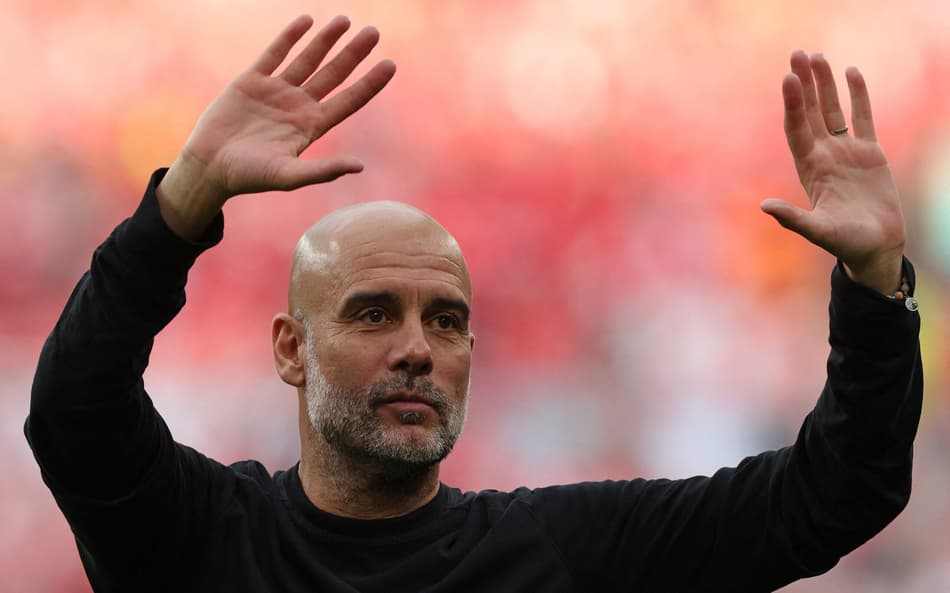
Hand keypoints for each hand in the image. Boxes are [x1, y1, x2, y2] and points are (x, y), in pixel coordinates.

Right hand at [157, 15, 395, 239]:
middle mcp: (298, 106)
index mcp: (312, 126)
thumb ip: (323, 170)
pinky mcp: (251, 81)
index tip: (390, 64)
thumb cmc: (249, 177)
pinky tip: (306, 21)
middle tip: (375, 32)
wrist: (209, 167)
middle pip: (334, 74)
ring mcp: (276, 91)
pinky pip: (274, 54)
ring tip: (344, 20)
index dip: (370, 83)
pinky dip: (289, 37)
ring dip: (326, 40)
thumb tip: (360, 166)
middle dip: (353, 53)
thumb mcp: (288, 176)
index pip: (349, 100)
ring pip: (307, 59)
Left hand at [760, 51, 905, 295]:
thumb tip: (764, 207)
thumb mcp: (818, 231)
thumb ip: (793, 219)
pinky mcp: (869, 152)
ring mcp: (845, 152)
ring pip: (832, 110)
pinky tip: (852, 72)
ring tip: (817, 56)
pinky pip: (862, 116)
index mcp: (809, 168)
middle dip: (803, 84)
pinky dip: (857, 95)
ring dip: (824, 84)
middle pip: (809, 112)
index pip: (796, 128)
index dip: (792, 104)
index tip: (788, 78)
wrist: (874, 247)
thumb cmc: (845, 243)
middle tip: (797, 54)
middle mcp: (823, 155)